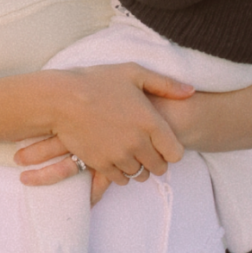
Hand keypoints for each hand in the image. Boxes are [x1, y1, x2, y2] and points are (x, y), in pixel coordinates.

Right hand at [16, 63, 193, 194]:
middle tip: (147, 152)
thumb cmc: (96, 82)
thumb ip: (165, 84)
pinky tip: (115, 160)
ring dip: (138, 168)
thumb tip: (190, 91)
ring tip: (130, 155)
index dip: (171, 150)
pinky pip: (119, 179)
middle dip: (156, 162)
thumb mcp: (133, 73)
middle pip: (159, 167)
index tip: (162, 144)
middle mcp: (138, 143)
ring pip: (139, 174)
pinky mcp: (101, 163)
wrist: (60, 98)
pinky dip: (120, 173)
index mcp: (150, 123)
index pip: (175, 153)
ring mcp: (119, 156)